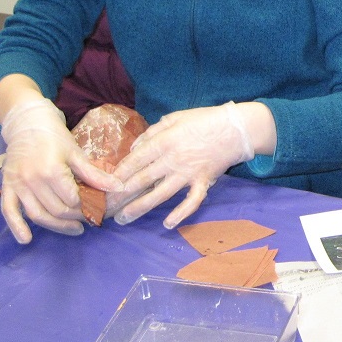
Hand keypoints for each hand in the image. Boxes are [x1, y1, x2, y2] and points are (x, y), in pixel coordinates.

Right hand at [0, 96, 118, 243]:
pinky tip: (27, 239)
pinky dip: (16, 227)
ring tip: (75, 229)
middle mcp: (32, 180)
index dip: (88, 207)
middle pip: (57, 210)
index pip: (73, 200)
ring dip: (57, 226)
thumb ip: (94, 174)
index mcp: (52, 170)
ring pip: (38, 215)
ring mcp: (18, 185)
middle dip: (76, 217)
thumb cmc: (55, 137)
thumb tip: (119, 187)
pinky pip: (8, 211)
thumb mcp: (76, 153)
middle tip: (90, 219)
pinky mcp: (7, 187)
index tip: (98, 208)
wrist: (27, 124)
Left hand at [110, 102, 254, 228]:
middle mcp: (173, 159)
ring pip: (160, 194)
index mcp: (165, 141)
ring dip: (139, 208)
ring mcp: (188, 173)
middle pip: (142, 180)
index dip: (118, 173)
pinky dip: (180, 213)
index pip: (135, 160)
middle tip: (105, 207)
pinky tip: (167, 224)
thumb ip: (153, 132)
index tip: (104, 185)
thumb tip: (135, 148)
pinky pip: (191, 201)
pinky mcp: (203, 182)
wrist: (237, 128)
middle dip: (121, 195)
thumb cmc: (205, 120)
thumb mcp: (176, 117)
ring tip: (123, 219)